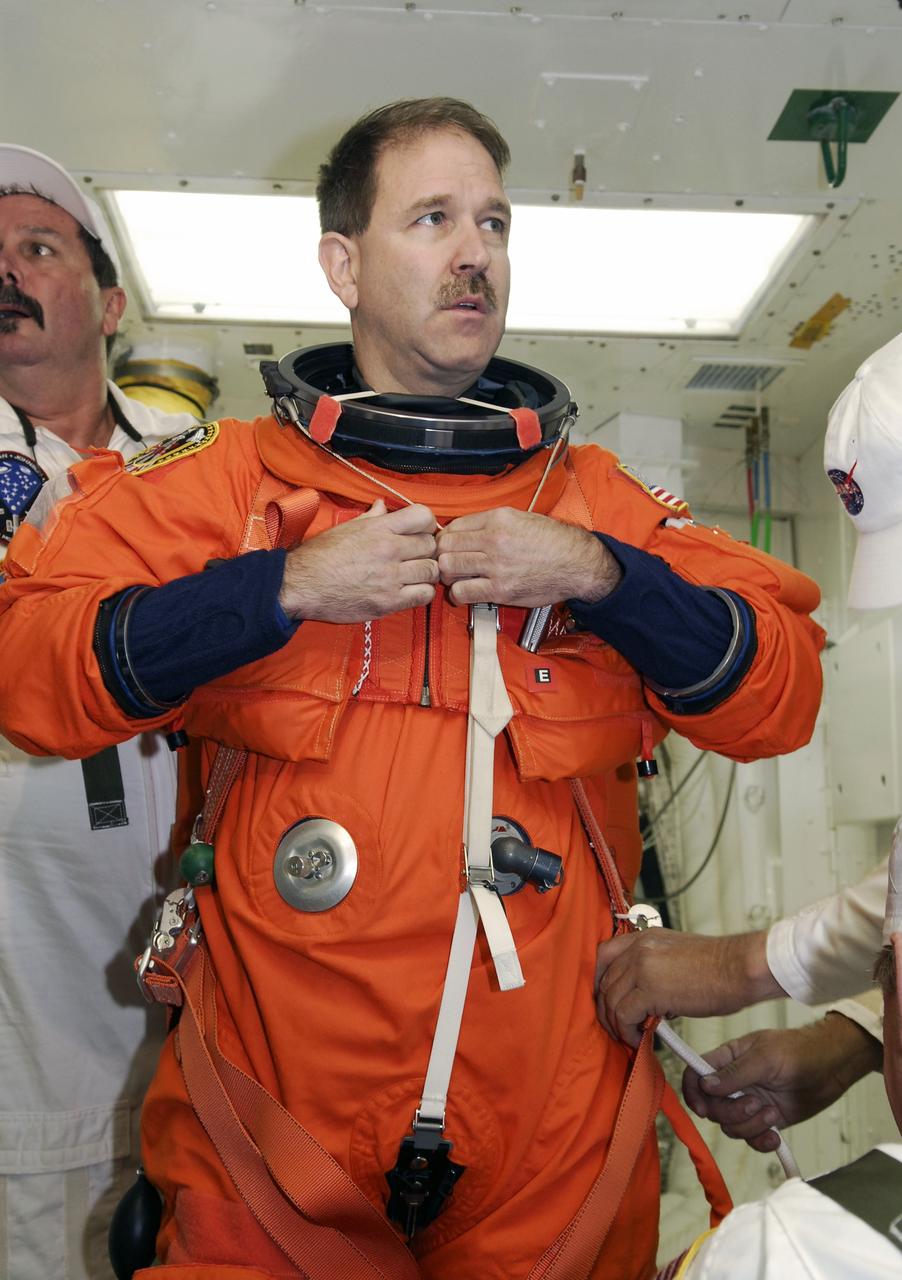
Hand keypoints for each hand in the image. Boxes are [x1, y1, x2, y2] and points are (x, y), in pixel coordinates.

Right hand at [278, 499, 437, 622]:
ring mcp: (390, 577)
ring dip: (426, 572)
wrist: (301, 585)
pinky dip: (422, 592)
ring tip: (413, 575)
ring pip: (432, 570)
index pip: (424, 516)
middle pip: (431, 545)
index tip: (419, 532)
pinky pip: (425, 595)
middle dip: (426, 550)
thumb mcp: (345, 528)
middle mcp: (388, 550)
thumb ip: (371, 518)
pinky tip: (410, 590)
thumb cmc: (320, 556)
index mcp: (379, 529)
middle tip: (415, 557)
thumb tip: (382, 506)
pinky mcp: (389, 602)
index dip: (426, 524)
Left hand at [435, 508, 620, 606]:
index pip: (453, 526)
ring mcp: (496, 566)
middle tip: (449, 562)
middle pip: (445, 547)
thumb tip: (463, 531)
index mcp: (498, 519)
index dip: (446, 537)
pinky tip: (466, 592)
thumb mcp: (521, 518)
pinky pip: (462, 592)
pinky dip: (458, 594)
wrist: (577, 563)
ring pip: (448, 568)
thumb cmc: (552, 541)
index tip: (449, 546)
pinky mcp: (500, 590)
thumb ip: (491, 522)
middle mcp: (494, 540)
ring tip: (457, 577)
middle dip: (442, 556)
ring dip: (448, 574)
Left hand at [595, 928, 776, 1047]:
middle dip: (605, 1008)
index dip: (598, 981)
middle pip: (604, 981)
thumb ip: (654, 969)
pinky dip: (628, 1031)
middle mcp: (638, 948)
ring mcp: (642, 966)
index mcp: (644, 937)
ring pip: (611, 1000)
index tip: (603, 1000)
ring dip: (616, 1024)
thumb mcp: (677, 955)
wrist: (739, 968)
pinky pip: (624, 1016)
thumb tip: (643, 998)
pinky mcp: (650, 989)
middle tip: (615, 1026)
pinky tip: (640, 1039)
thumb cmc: (719, 967)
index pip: (603, 955)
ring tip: (630, 1036)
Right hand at [682, 1015, 882, 1152]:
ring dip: (751, 1126)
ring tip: (773, 1113)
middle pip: (712, 1108)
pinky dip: (761, 1141)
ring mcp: (749, 1102)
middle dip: (732, 1113)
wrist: (833, 1068)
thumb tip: (705, 1084)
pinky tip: (775, 1136)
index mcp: (727, 1059)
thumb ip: (735, 1073)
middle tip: (756, 1104)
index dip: (693, 1093)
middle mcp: (734, 1083)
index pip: (696, 1074)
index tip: (704, 1108)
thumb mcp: (766, 1058)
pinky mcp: (765, 1120)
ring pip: (730, 1126)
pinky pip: (751, 1139)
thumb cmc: (800, 1051)